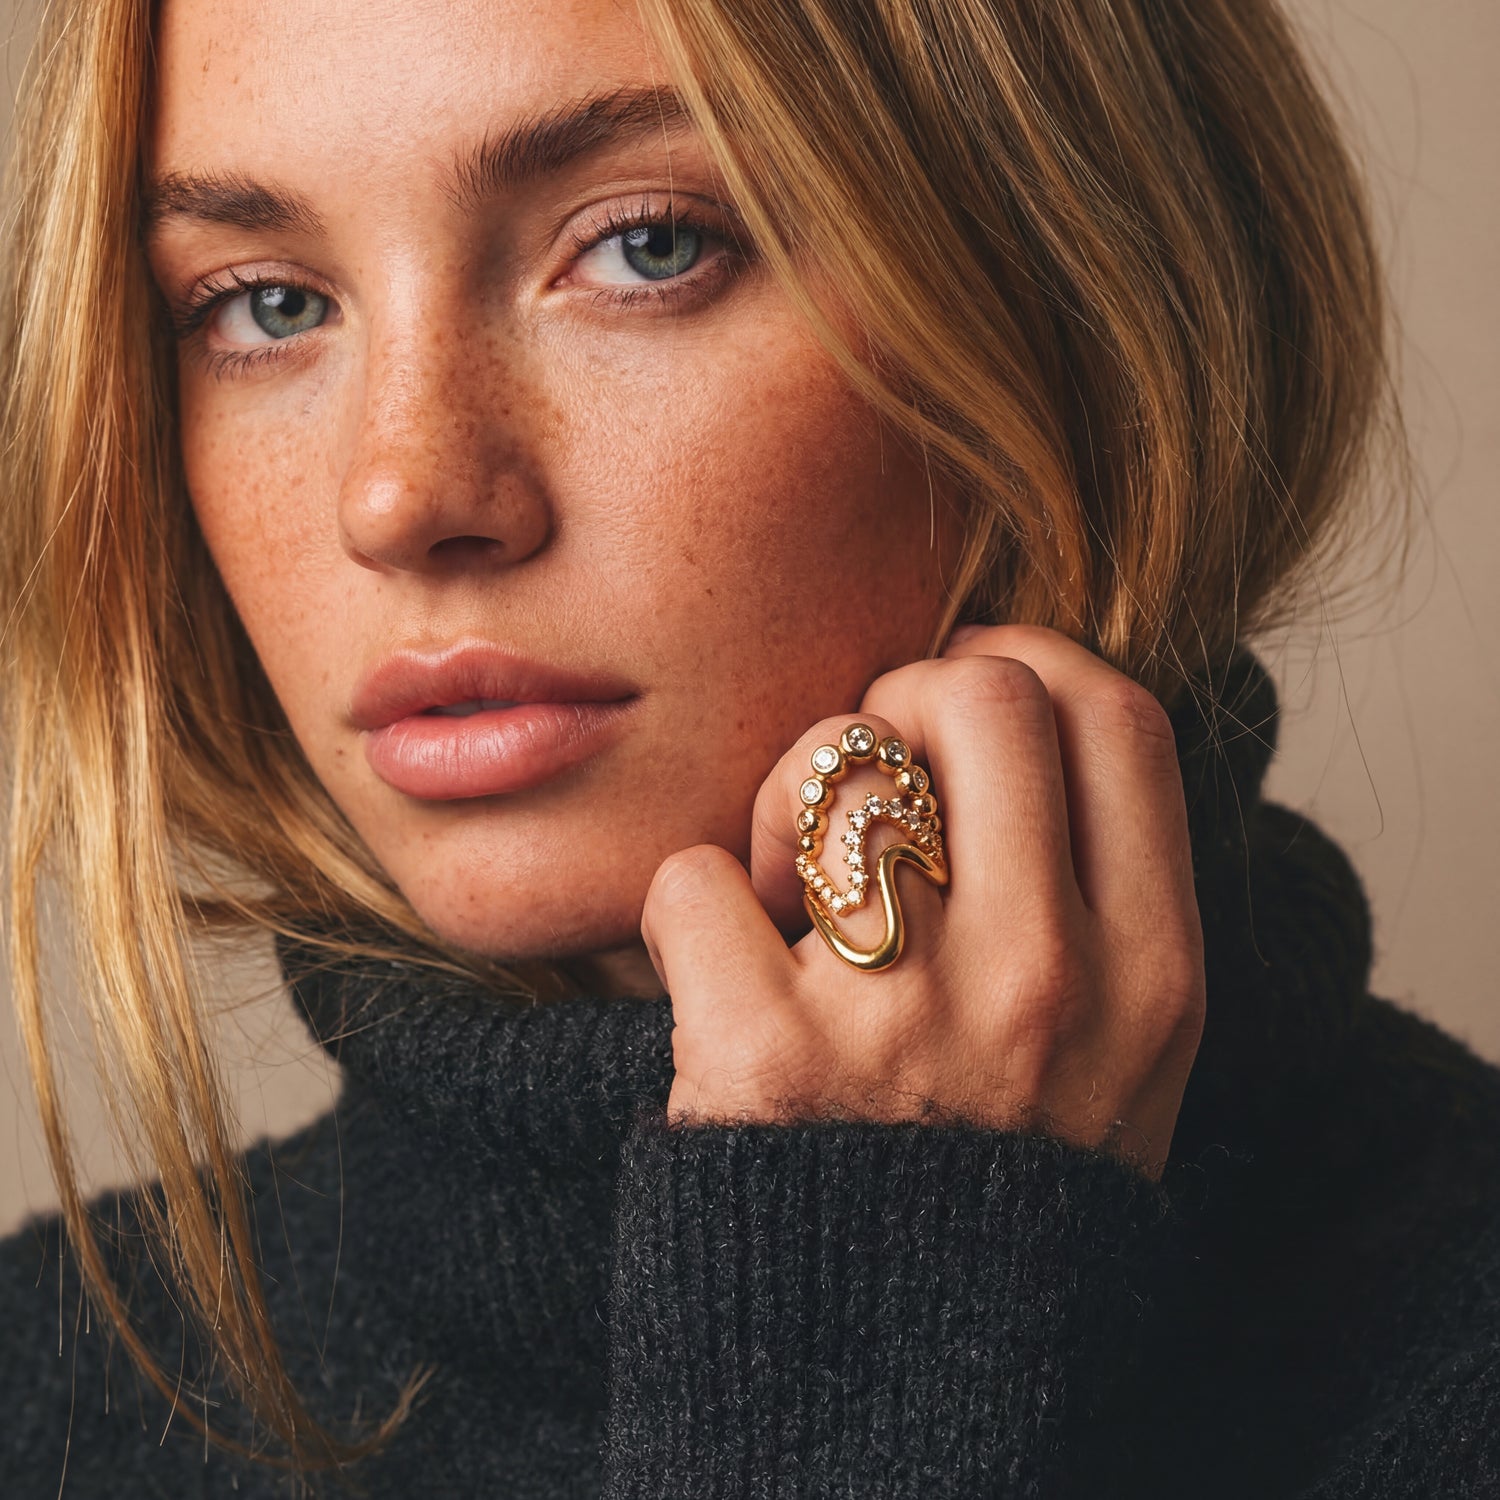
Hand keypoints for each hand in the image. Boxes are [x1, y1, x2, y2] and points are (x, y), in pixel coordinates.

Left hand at [639, 624, 1205, 1179]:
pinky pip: (694, 877)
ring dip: (782, 806)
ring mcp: (907, 1018)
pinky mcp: (761, 1058)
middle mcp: (1047, 981)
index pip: (1113, 716)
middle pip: (976, 697)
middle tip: (866, 786)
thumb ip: (1096, 899)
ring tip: (787, 897)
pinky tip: (717, 977)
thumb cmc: (992, 1187)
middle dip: (900, 700)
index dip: (1029, 662)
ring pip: (834, 763)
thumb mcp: (1116, 1058)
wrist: (896, 1380)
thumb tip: (1009, 710)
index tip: (971, 689)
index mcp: (1150, 974)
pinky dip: (687, 910)